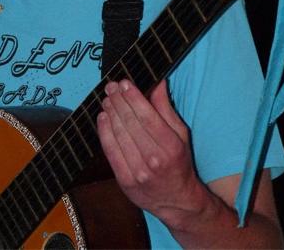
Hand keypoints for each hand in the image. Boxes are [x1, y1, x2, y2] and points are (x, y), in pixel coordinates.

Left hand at [97, 79, 205, 225]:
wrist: (176, 201)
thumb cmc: (179, 163)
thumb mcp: (181, 134)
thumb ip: (167, 108)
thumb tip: (158, 83)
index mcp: (171, 147)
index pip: (148, 117)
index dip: (134, 97)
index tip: (124, 83)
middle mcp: (155, 160)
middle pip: (131, 123)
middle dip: (119, 101)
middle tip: (111, 86)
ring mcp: (138, 172)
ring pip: (119, 135)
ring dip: (110, 113)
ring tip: (107, 99)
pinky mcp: (125, 181)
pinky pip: (110, 151)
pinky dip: (104, 132)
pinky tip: (102, 117)